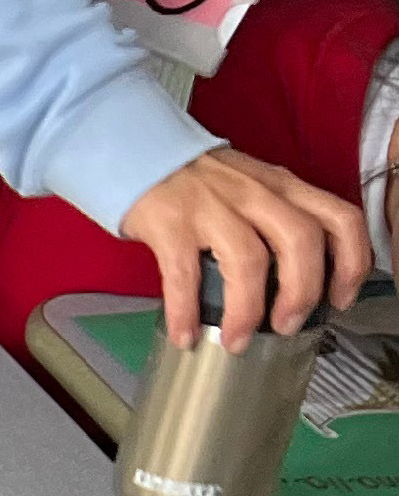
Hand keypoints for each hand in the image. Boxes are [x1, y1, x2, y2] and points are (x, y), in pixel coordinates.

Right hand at [122, 146, 373, 348]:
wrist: (144, 155)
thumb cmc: (201, 182)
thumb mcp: (257, 187)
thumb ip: (281, 218)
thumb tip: (296, 279)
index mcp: (284, 187)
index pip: (340, 219)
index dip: (351, 264)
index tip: (339, 300)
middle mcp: (257, 195)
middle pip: (301, 242)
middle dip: (302, 293)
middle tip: (288, 326)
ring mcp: (213, 208)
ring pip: (249, 260)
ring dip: (248, 310)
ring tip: (237, 340)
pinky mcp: (172, 226)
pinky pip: (184, 276)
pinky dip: (186, 312)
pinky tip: (186, 335)